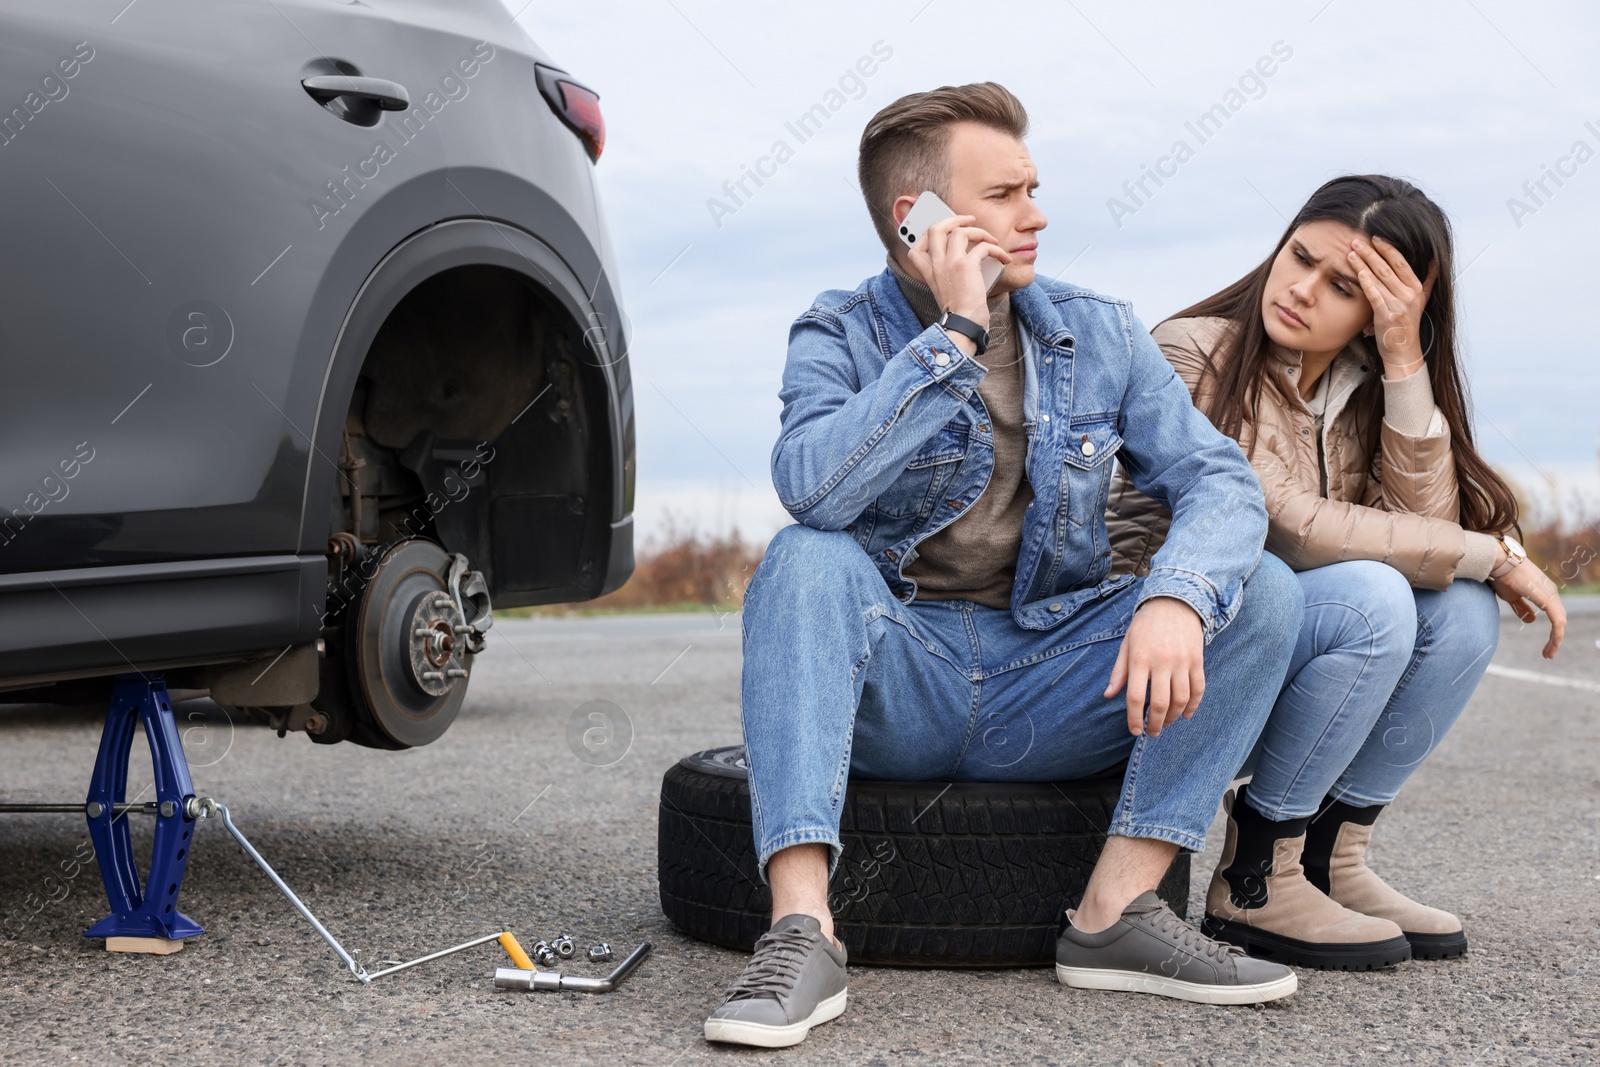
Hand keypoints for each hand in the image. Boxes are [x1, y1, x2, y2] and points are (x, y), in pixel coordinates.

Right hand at [905, 214, 1011, 330]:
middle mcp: (936, 264)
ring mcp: (949, 263)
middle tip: (970, 220)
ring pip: (960, 231)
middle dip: (954, 219)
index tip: (947, 232)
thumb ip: (948, 275)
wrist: (963, 325)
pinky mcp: (966, 266)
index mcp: (929, 272)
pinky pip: (983, 246)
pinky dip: (996, 249)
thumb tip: (969, 257)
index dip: (930, 234)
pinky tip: (1004, 258)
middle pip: (936, 228)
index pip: (916, 246)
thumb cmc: (959, 312)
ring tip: (991, 239)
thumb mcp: (946, 292)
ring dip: (979, 232)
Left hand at [1104, 597, 1205, 736]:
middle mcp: (1161, 661)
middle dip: (1155, 723)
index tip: (1135, 730)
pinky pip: (1198, 689)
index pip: (1135, 696)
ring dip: (1173, 717)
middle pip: (1160, 702)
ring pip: (1180, 699)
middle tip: (1152, 733)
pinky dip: (1193, 705)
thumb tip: (1108, 695)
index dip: (1134, 718)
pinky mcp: (1197, 660)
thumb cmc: (1145, 625)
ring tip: (1166, 724)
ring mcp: (1182, 661)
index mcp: (1140, 658)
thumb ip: (1118, 672)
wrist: (1174, 603)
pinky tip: (1185, 714)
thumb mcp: (1126, 644)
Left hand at [1349, 235, 1438, 373]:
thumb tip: (1434, 260)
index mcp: (1417, 288)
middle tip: (1356, 240)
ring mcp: (1398, 305)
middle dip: (1371, 252)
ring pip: (1379, 279)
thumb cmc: (1407, 324)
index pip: (1401, 263)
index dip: (1388, 249)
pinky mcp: (1386, 315)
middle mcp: (1409, 294)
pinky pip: (1375, 295)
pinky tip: (1359, 273)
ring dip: (1363, 264)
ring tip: (1351, 252)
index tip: (1376, 238)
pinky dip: (1367, 283)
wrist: (1403, 350)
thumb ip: (1428, 279)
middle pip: (1388, 268)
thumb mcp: (1422, 300)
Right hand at [1490, 553, 1565, 657]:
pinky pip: (1557, 621)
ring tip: (1548, 654)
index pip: (1554, 614)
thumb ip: (1522, 609)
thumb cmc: (1503, 576)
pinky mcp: (1547, 600)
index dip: (1552, 631)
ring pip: (1560, 622)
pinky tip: (1553, 645)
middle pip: (1559, 619)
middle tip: (1548, 654)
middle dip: (1554, 639)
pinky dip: (1556, 635)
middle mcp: (1551, 592)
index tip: (1545, 645)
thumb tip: (1532, 620)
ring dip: (1555, 640)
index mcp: (1544, 591)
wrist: (1499, 562)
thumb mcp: (1512, 596)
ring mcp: (1551, 595)